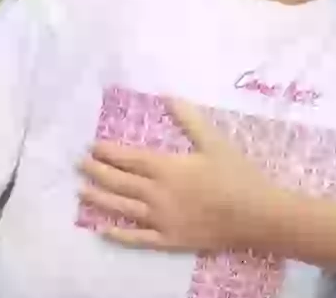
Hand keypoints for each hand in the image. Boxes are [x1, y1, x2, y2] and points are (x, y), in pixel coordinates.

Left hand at [78, 98, 276, 253]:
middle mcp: (157, 193)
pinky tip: (103, 230)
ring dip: (100, 199)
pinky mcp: (168, 240)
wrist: (255, 214)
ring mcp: (160, 219)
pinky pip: (137, 239)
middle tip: (79, 165)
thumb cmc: (236, 174)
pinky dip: (119, 235)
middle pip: (119, 181)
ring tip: (81, 192)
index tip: (91, 146)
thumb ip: (189, 118)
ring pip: (122, 208)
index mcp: (167, 167)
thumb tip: (168, 95)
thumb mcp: (214, 141)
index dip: (108, 152)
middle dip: (97, 172)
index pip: (129, 158)